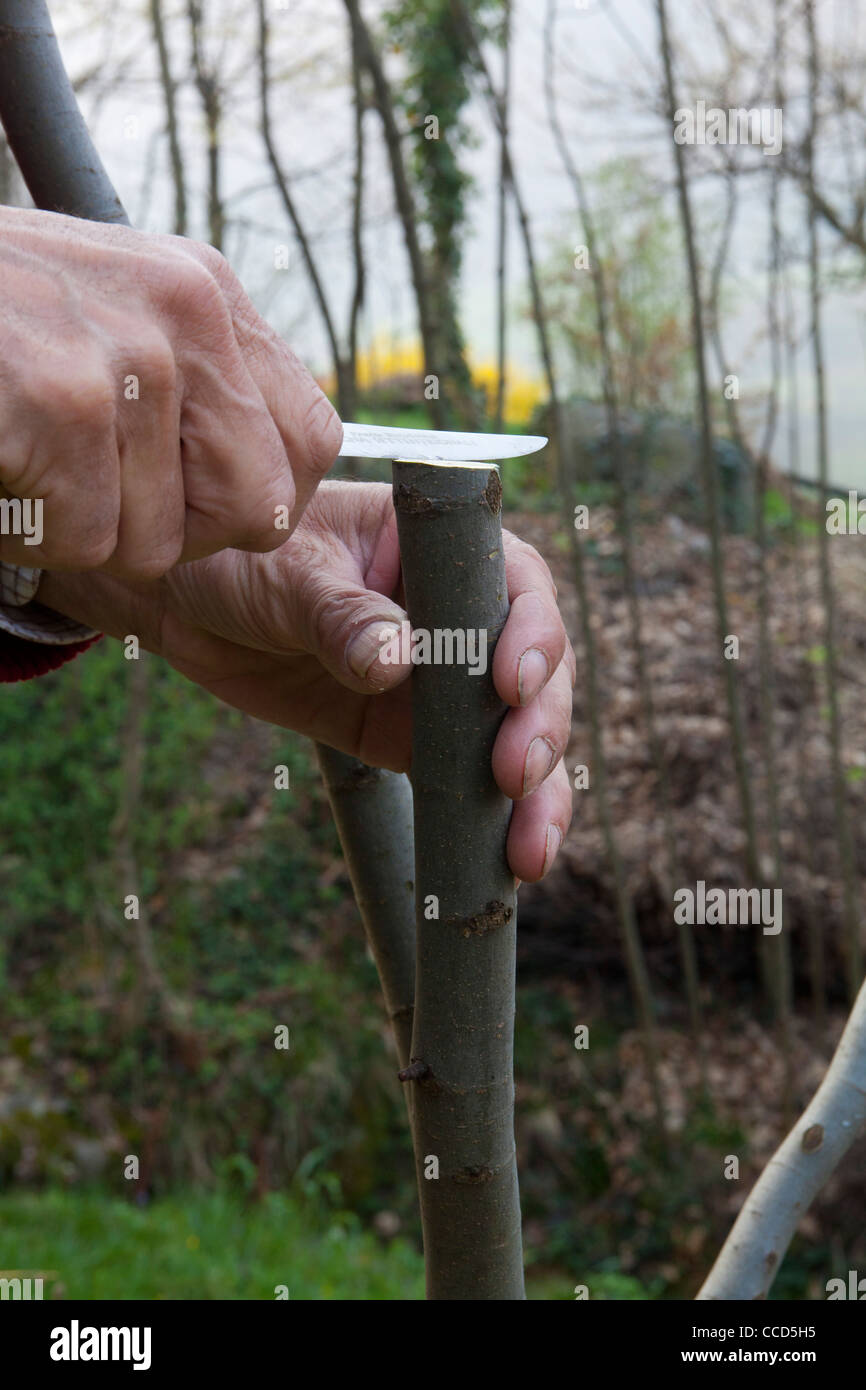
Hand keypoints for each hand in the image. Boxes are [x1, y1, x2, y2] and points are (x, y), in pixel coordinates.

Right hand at [0, 206, 340, 576]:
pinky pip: (81, 540)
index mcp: (209, 295)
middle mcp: (187, 312)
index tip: (193, 503)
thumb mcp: (114, 318)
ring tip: (31, 464)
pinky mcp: (64, 400)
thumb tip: (271, 495)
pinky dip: (27, 533)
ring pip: (155, 543)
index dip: (257, 501)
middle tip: (103, 501)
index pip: (312, 442)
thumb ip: (196, 386)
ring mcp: (129, 353)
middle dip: (179, 536)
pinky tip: (3, 472)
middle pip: (257, 510)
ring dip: (80, 533)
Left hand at [39, 482, 573, 880]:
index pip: (517, 586)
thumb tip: (395, 663)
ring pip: (516, 736)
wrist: (185, 601)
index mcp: (443, 552)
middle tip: (516, 774)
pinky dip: (491, 823)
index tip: (512, 684)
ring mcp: (442, 683)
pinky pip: (465, 781)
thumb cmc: (239, 557)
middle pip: (538, 671)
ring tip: (529, 850)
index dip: (533, 635)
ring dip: (536, 795)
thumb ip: (341, 615)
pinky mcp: (410, 739)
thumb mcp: (285, 575)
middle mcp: (461, 616)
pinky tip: (508, 864)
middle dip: (540, 727)